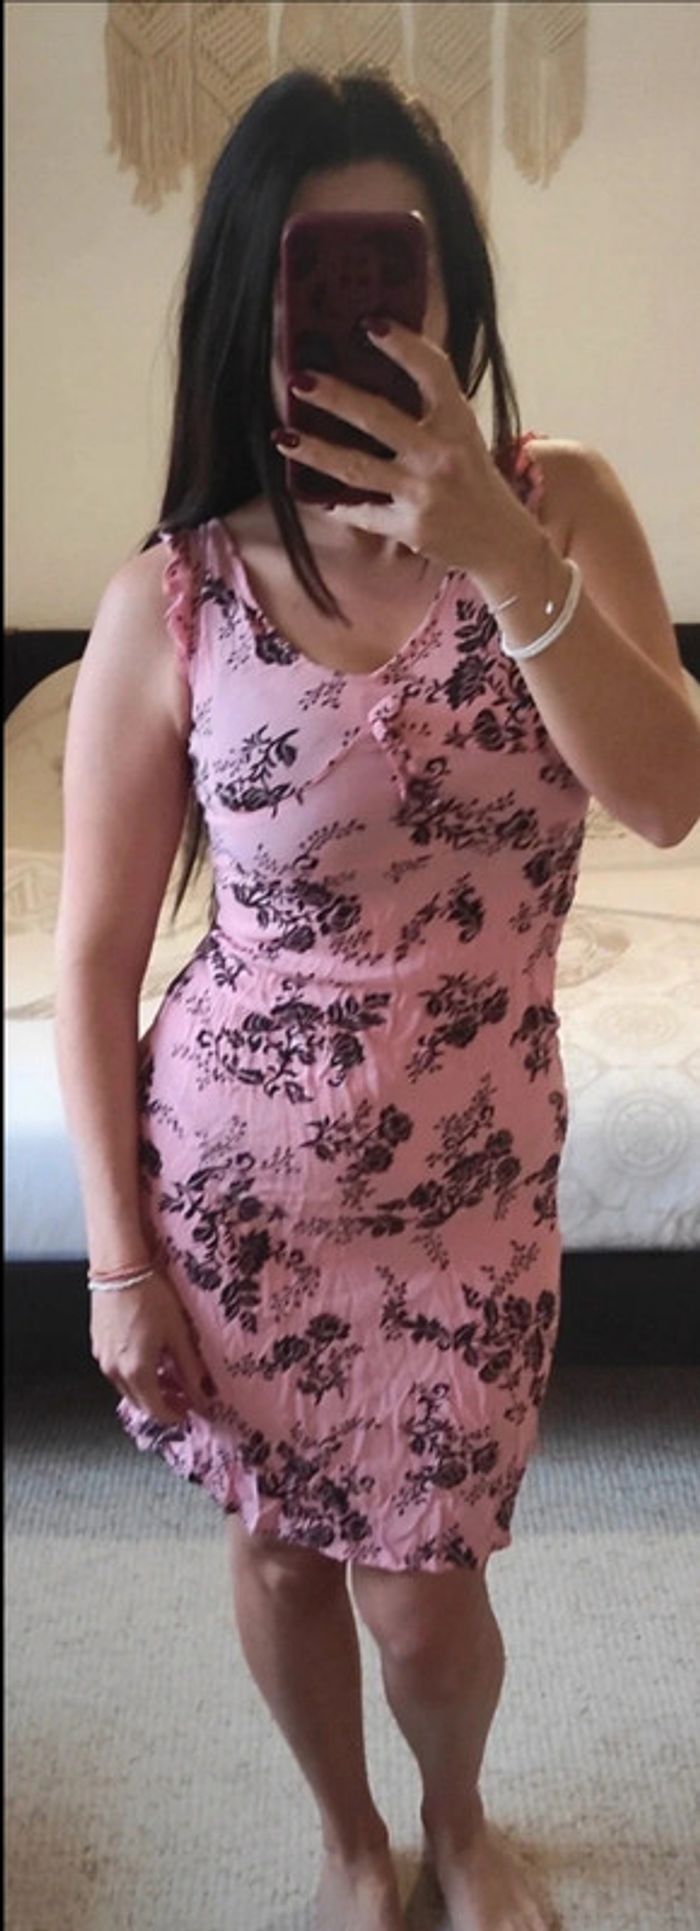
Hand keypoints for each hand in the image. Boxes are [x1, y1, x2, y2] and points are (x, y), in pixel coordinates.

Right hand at [91, 1266, 214, 1424]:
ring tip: (169, 1377)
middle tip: (184, 1398)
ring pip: (127, 1389)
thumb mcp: (178, 1333)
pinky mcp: (97, 1346)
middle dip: (163, 1405)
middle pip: (140, 1403)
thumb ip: (190, 1368)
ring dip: (148, 1391)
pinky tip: (149, 1361)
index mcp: (137, 1371)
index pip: (156, 1411)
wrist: (119, 1269)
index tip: (191, 1412)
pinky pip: (117, 1372)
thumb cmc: (151, 1296)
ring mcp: (102, 1359)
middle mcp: (115, 1371)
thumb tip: (203, 1395)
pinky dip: (135, 1375)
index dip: (175, 1416)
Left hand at [280, 319, 521, 574]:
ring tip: (283, 437)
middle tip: (299, 379)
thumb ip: (430, 408)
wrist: (501, 542)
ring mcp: (423, 494)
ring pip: (358, 469)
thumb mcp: (464, 436)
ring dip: (316, 452)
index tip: (370, 323)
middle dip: (335, 397)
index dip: (404, 346)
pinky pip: (363, 513)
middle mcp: (441, 455)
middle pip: (379, 419)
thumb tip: (376, 369)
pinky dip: (337, 506)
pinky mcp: (410, 528)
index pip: (433, 372)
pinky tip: (311, 494)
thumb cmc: (475, 481)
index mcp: (458, 423)